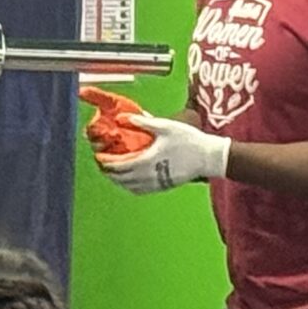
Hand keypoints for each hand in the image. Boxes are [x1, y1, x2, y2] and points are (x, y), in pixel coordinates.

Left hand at [98, 114, 229, 194]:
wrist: (209, 157)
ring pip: (129, 187)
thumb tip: (122, 117)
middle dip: (108, 172)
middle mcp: (149, 176)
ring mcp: (156, 183)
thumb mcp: (165, 126)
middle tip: (102, 163)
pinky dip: (130, 186)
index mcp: (147, 161)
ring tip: (112, 171)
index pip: (118, 166)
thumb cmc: (189, 139)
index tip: (98, 156)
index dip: (106, 162)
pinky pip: (140, 190)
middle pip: (120, 179)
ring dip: (118, 180)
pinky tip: (129, 180)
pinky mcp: (163, 187)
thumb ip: (142, 122)